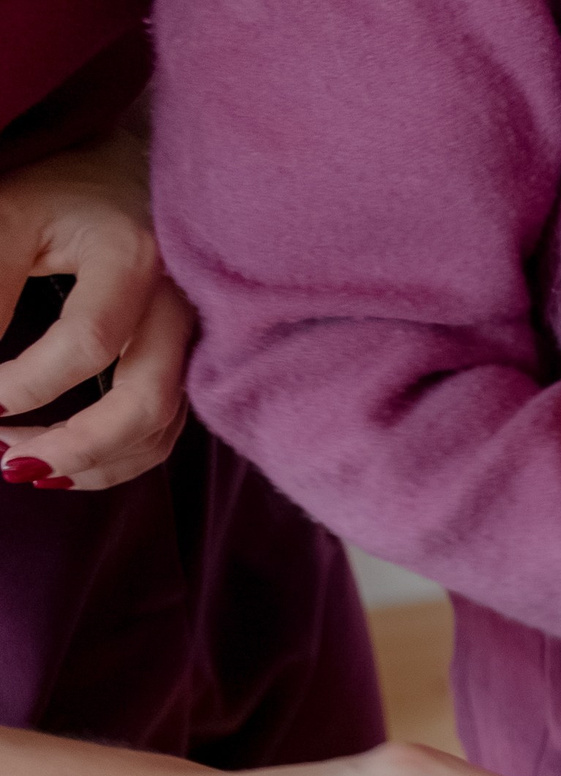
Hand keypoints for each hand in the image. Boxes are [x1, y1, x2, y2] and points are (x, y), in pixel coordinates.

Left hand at [0, 131, 193, 490]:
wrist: (144, 176)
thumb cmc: (66, 191)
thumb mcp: (10, 216)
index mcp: (132, 258)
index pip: (87, 342)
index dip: (26, 383)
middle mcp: (177, 307)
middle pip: (146, 403)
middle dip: (72, 446)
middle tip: (3, 461)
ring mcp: (193, 342)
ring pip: (161, 430)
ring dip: (93, 463)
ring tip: (24, 464)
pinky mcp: (192, 365)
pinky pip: (166, 431)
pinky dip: (116, 459)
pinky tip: (65, 460)